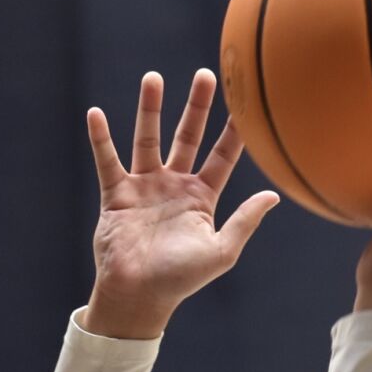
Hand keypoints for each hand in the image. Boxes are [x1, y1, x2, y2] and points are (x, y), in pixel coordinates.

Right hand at [83, 70, 279, 339]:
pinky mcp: (116, 194)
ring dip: (150, 109)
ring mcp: (145, 187)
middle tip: (206, 75)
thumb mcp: (222, 250)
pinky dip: (101, 139)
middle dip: (196, 107)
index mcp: (202, 198)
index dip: (233, 131)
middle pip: (187, 136)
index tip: (245, 103)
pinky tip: (96, 114)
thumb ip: (245, 220)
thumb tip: (275, 195)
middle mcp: (174, 186)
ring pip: (148, 139)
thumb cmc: (182, 279)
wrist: (139, 296)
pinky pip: (108, 161)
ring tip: (153, 78)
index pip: (222, 156)